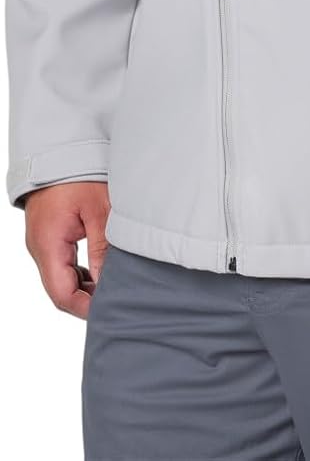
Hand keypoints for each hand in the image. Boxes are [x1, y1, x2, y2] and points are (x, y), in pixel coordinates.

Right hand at [23, 181, 110, 319]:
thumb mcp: (99, 210)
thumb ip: (103, 248)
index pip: (62, 294)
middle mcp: (40, 248)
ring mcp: (43, 242)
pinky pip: (62, 263)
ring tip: (114, 286)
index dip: (85, 308)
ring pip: (61, 277)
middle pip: (60, 289)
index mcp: (48, 245)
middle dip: (87, 299)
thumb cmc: (78, 174)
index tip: (109, 311)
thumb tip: (108, 285)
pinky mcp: (50, 235)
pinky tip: (101, 270)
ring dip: (85, 285)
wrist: (59, 149)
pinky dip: (80, 272)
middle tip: (117, 300)